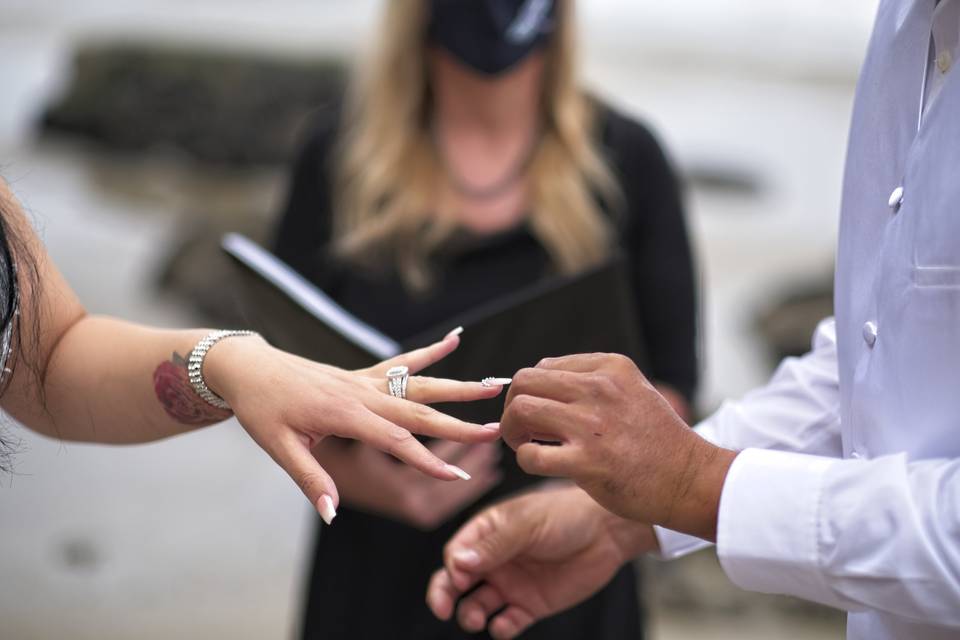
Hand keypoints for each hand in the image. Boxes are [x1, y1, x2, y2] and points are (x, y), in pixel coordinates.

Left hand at [204, 330, 504, 522]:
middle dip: (460, 424)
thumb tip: (334, 515)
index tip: (458, 474)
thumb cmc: (261, 409)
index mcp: (345, 415)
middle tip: (496, 431)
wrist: (247, 368)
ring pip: (421, 384)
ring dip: (459, 386)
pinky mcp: (363, 373)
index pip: (397, 440)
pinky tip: (456, 339)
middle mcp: (362, 394)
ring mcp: (366, 380)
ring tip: (494, 385)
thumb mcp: (279, 448)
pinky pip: (403, 362)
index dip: (428, 460)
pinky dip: (431, 351)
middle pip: (421, 410)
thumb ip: (311, 480)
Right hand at [426, 486, 654, 638]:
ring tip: (476, 619)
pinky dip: (500, 628)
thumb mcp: (528, 524)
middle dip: (444, 595)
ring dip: (470, 614)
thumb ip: (495, 544)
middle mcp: (494, 560)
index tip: (460, 577)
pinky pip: (507, 622)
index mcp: (487, 532)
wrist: (607, 532)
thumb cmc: (565, 515)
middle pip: (456, 581)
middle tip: (441, 609)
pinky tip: (504, 626)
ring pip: (477, 605)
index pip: (457, 552)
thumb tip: (457, 562)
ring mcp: (511, 584)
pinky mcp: (530, 605)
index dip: (453, 566)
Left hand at [501, 354, 736, 540]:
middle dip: (513, 406)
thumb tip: (538, 379)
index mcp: (610, 368)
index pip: (543, 366)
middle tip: (522, 429)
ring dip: (512, 430)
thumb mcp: (632, 390)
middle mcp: (600, 389)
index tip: (539, 414)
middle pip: (524, 381)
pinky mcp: (589, 463)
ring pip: (520, 410)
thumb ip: (591, 381)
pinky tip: (539, 464)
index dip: (531, 391)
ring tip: (525, 445)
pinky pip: (531, 455)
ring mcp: (593, 425)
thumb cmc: (656, 440)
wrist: (690, 479)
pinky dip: (525, 459)